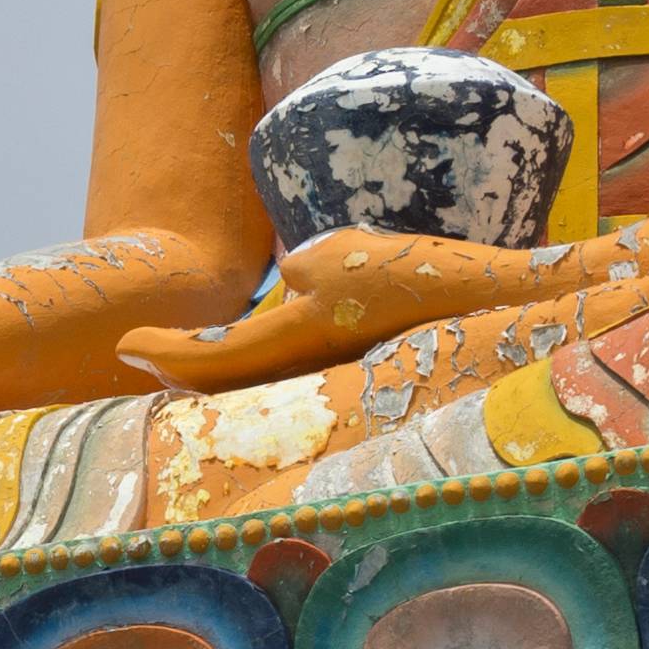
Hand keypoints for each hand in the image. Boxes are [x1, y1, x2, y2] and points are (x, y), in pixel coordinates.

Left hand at [117, 230, 584, 390]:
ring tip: (196, 359)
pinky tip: (289, 350)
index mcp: (298, 349)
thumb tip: (292, 281)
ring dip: (233, 378)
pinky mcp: (381, 375)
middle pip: (232, 390)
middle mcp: (315, 380)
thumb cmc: (435, 280)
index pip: (208, 363)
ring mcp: (348, 385)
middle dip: (186, 375)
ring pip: (273, 389)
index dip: (163, 356)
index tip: (124, 345)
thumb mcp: (348, 257)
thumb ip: (305, 273)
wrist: (523, 315)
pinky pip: (315, 378)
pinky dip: (287, 369)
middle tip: (147, 358)